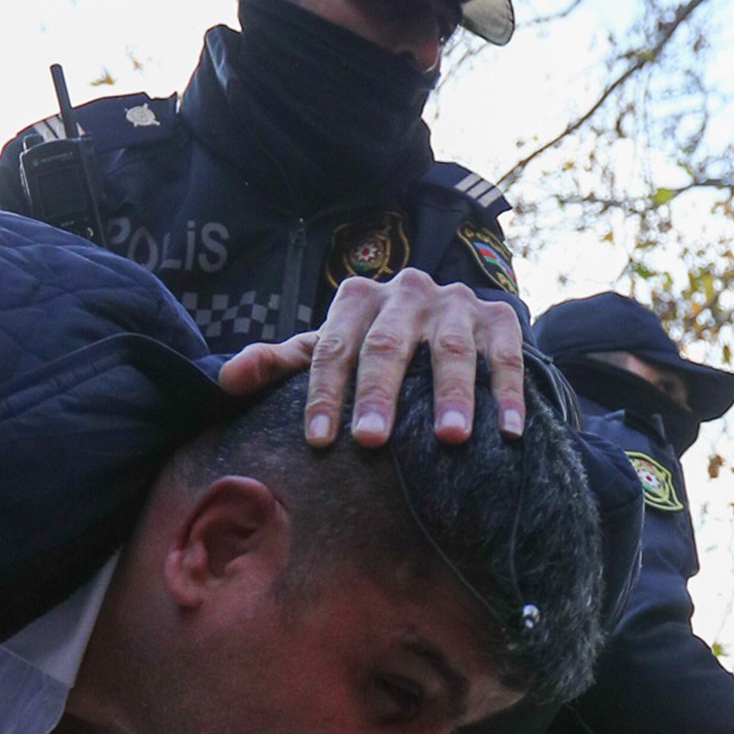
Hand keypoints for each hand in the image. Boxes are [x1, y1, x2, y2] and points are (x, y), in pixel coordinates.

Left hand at [216, 269, 523, 447]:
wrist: (448, 319)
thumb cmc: (374, 346)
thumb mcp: (329, 350)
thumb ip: (282, 364)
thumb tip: (225, 379)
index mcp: (356, 298)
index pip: (332, 348)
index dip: (324, 394)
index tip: (321, 441)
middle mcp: (406, 292)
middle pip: (387, 346)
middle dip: (379, 393)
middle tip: (372, 440)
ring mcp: (455, 303)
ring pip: (451, 350)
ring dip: (453, 395)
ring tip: (450, 438)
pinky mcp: (500, 318)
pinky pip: (507, 356)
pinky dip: (508, 395)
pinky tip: (508, 432)